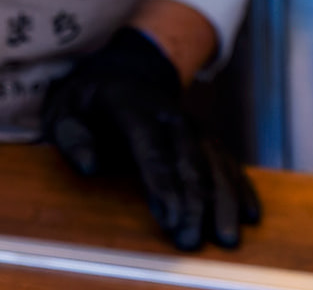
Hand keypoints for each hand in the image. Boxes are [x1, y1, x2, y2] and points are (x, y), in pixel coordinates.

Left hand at [41, 26, 261, 250]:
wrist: (121, 71)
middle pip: (188, 158)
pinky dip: (240, 186)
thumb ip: (71, 136)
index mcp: (131, 105)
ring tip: (227, 237)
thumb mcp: (63, 110)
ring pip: (214, 161)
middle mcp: (169, 113)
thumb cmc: (86, 101)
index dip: (162, 183)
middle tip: (191, 240)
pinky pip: (227, 160)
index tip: (168, 219)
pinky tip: (249, 214)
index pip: (150, 146)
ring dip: (223, 200)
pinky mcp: (204, 136)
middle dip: (194, 201)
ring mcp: (191, 123)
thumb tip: (89, 165)